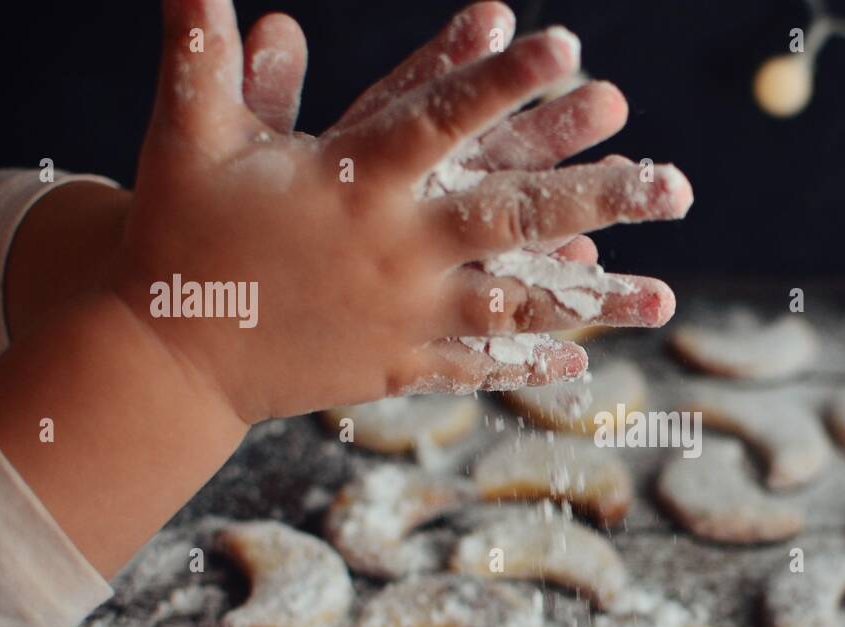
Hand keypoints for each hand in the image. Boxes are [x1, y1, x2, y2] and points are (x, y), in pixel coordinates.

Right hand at [111, 0, 691, 424]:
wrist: (166, 357)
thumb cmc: (180, 237)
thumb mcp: (185, 136)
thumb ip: (202, 52)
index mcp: (355, 182)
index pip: (442, 117)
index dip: (504, 79)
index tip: (566, 45)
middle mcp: (397, 247)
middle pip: (517, 216)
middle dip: (602, 195)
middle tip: (677, 186)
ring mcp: (406, 313)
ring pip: (521, 303)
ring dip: (598, 300)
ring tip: (669, 299)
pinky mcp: (400, 364)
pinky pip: (479, 361)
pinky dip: (530, 360)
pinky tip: (583, 359)